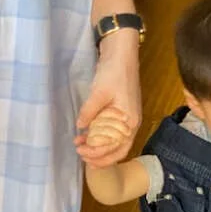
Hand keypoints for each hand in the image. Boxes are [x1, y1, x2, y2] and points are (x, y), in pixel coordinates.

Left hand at [75, 32, 140, 167]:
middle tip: (81, 155)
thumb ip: (89, 112)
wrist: (121, 55)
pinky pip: (111, 132)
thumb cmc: (114, 73)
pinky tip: (86, 134)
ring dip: (98, 147)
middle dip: (100, 156)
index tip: (82, 152)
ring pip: (114, 142)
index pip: (116, 148)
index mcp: (130, 122)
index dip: (99, 154)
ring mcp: (126, 119)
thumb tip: (80, 127)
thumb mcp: (99, 93)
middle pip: (118, 150)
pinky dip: (99, 137)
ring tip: (80, 145)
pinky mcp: (119, 112)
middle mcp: (130, 124)